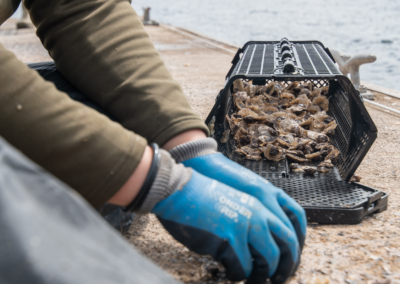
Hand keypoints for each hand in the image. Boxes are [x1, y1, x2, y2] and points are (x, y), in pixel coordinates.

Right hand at [152, 170, 299, 282]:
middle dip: (286, 267)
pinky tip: (228, 270)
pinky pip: (242, 269)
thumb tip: (260, 246)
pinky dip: (237, 275)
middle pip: (288, 246)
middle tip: (278, 278)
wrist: (179, 190)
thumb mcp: (236, 201)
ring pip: (268, 261)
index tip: (289, 262)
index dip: (295, 249)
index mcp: (260, 203)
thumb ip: (252, 218)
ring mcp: (244, 227)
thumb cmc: (202, 196)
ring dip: (261, 275)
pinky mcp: (228, 241)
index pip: (292, 227)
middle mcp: (257, 214)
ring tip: (253, 279)